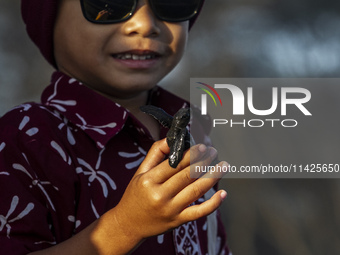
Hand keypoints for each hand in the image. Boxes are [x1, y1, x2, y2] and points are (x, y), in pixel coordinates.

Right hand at [112, 138, 227, 241]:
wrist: (128, 224)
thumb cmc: (135, 195)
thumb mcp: (140, 172)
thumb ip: (156, 154)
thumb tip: (172, 139)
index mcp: (149, 181)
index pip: (174, 165)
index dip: (191, 154)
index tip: (203, 146)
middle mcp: (159, 196)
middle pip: (187, 176)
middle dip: (203, 162)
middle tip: (214, 152)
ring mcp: (170, 210)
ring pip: (195, 191)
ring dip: (212, 177)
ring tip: (223, 166)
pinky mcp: (178, 221)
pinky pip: (198, 212)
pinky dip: (213, 204)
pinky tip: (223, 194)